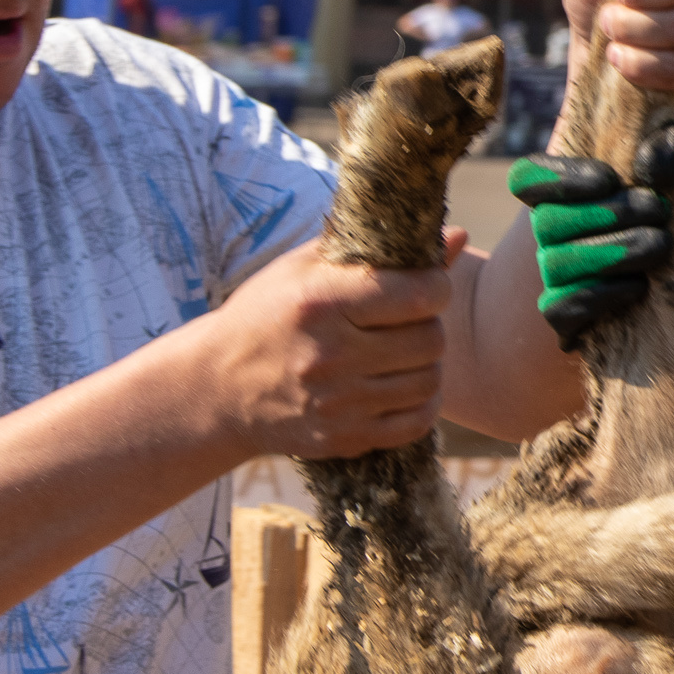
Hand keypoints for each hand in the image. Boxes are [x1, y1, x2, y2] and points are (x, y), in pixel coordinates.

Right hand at [192, 238, 451, 458]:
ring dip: (426, 363)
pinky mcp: (342, 437)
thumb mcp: (305, 270)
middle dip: (430, 324)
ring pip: (429, 381)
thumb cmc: (265, 316)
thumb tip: (458, 236)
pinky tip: (400, 385)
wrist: (214, 390)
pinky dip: (421, 402)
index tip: (428, 284)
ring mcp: (336, 403)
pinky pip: (417, 421)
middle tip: (410, 319)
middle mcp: (329, 355)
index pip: (419, 294)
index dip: (438, 285)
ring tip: (403, 351)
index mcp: (321, 303)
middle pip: (430, 339)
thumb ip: (378, 249)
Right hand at [512, 122, 673, 345]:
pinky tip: (639, 286)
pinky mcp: (576, 323)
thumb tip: (646, 165)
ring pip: (555, 264)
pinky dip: (597, 295)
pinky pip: (559, 309)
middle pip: (545, 221)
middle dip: (606, 214)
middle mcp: (562, 234)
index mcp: (578, 189)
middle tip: (659, 210)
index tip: (609, 178)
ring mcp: (566, 280)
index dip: (557, 177)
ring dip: (610, 251)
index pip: (527, 179)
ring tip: (662, 245)